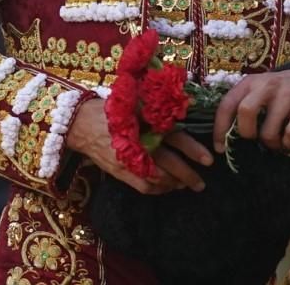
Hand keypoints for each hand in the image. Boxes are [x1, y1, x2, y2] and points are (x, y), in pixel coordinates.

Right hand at [66, 98, 213, 193]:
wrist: (80, 123)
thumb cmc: (110, 108)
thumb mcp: (135, 100)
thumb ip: (159, 105)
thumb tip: (189, 103)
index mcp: (145, 124)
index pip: (175, 137)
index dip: (192, 149)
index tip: (209, 159)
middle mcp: (139, 144)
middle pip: (170, 163)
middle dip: (188, 175)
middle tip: (202, 183)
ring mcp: (128, 161)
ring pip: (158, 179)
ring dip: (174, 183)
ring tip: (186, 185)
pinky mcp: (120, 172)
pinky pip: (143, 187)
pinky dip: (158, 190)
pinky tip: (167, 188)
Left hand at [212, 71, 289, 153]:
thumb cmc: (276, 92)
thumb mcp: (257, 91)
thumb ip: (242, 107)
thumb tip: (227, 141)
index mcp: (249, 83)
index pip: (227, 105)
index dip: (220, 129)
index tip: (220, 148)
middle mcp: (266, 85)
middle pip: (246, 112)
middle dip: (247, 133)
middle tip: (255, 140)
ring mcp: (287, 92)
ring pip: (269, 130)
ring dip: (271, 144)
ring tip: (275, 143)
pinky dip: (288, 143)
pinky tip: (289, 141)